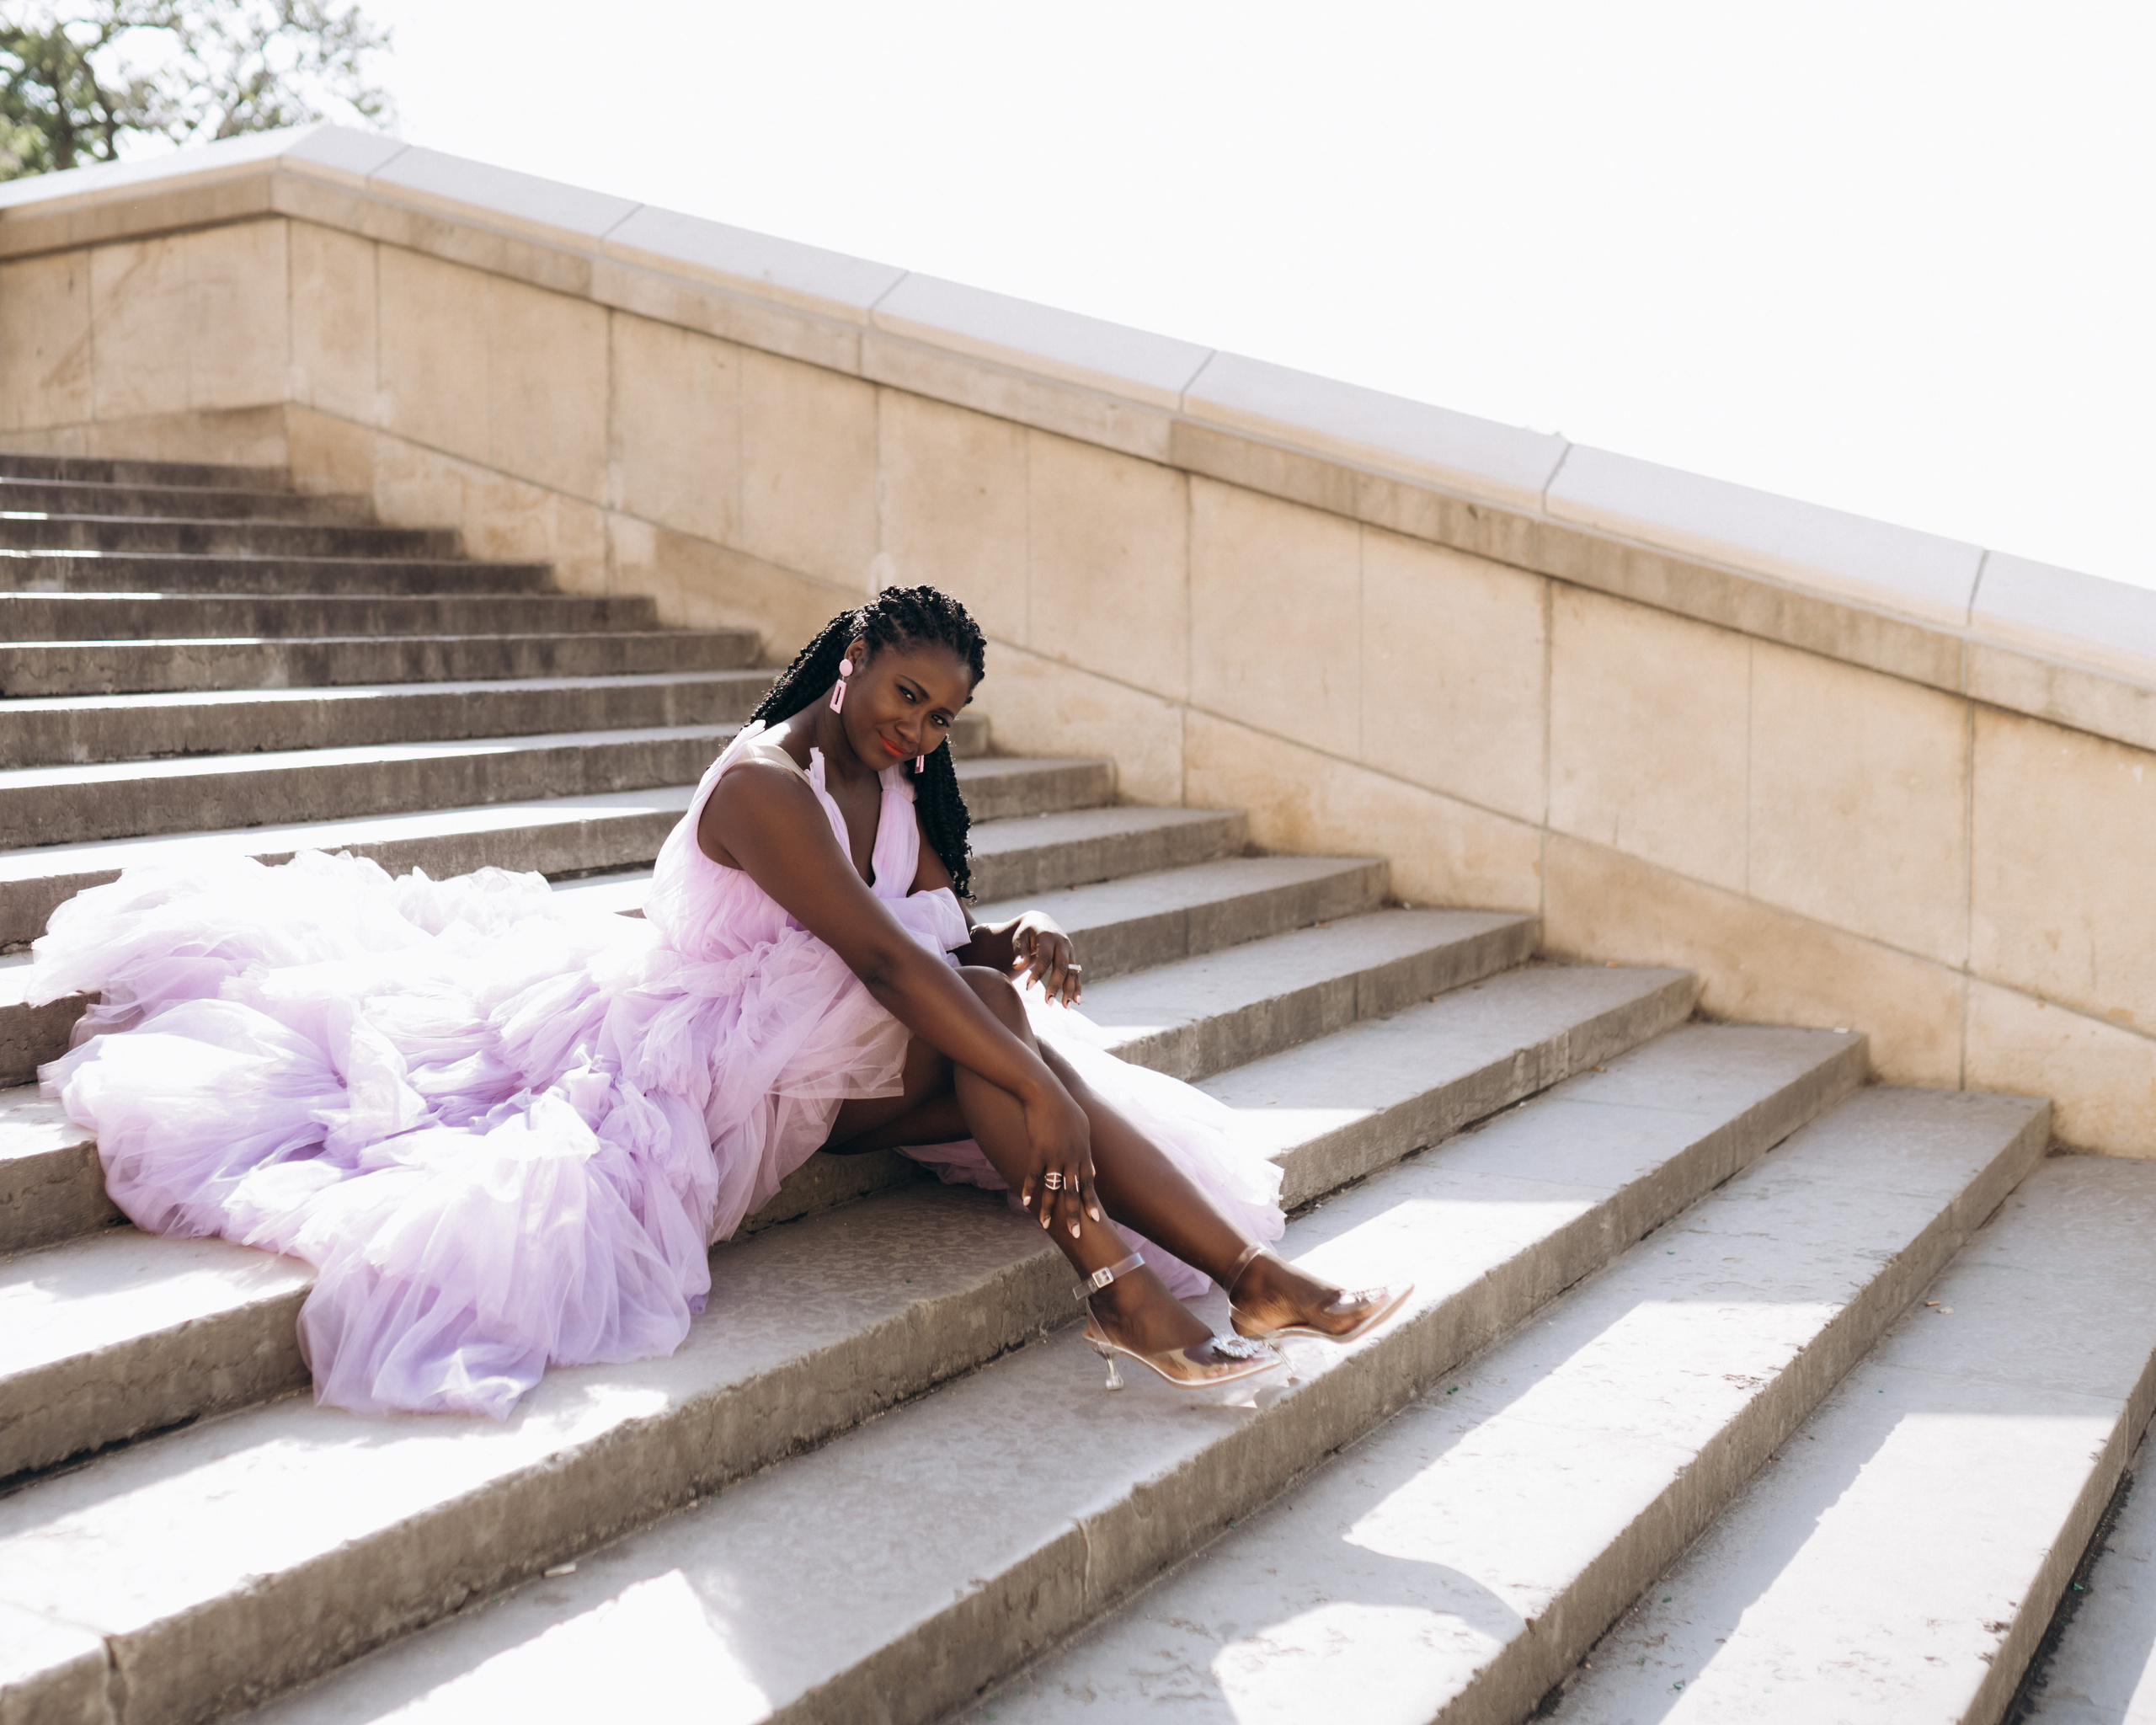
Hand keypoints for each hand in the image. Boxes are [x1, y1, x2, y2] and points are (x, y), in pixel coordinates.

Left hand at [1010, 912, 1082, 1005]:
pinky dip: (1077, 987)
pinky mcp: (1073, 958)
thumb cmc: (1027, 932)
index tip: (1028, 988)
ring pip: (1072, 972)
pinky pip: (1076, 974)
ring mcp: (1069, 951)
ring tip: (1065, 1007)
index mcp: (1048, 937)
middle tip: (1048, 1002)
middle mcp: (1062, 944)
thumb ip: (1019, 951)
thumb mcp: (1020, 937)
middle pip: (1062, 967)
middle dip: (1056, 985)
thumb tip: (1016, 965)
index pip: (1044, 957)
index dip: (1038, 973)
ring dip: (1070, 990)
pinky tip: (1075, 1001)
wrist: (1042, 922)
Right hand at [1017, 1087, 1100, 1236]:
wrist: (1046, 1093)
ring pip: (1053, 1188)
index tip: (1094, 1219)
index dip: (1090, 1202)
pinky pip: (1033, 1174)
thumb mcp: (1083, 1129)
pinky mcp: (1038, 1150)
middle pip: (1073, 1191)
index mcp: (1083, 1153)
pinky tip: (1025, 1202)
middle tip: (1077, 1234)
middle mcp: (1071, 1157)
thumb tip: (1094, 1171)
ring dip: (1049, 1209)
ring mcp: (1055, 1155)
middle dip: (1074, 1214)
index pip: (1088, 1183)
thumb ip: (1088, 1153)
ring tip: (1046, 1226)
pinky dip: (1029, 1189)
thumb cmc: (1065, 1108)